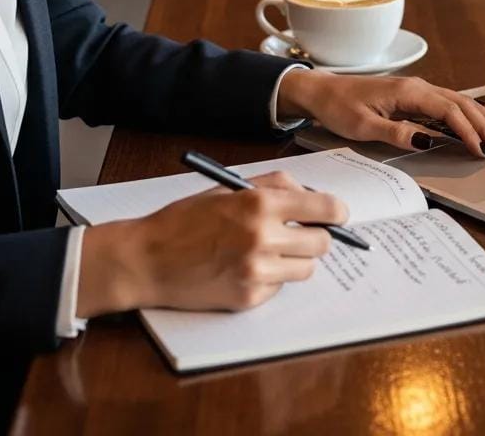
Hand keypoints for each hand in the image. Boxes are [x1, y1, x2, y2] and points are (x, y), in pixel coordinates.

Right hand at [77, 171, 346, 317]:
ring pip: (306, 269)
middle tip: (299, 234)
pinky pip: (279, 288)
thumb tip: (311, 196)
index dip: (337, 213)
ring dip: (295, 260)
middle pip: (322, 243)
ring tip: (268, 251)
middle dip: (315, 237)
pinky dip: (271, 279)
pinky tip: (244, 269)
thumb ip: (275, 186)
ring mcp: (256, 271)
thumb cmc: (186, 219)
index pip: (326, 210)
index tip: (337, 216)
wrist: (147, 259)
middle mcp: (263, 237)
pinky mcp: (247, 298)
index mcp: (261, 204)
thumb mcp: (230, 187)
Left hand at [279, 71, 484, 158]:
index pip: (449, 111)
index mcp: (409, 92)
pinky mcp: (413, 95)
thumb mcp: (363, 126)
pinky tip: (476, 119)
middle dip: (483, 124)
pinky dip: (466, 112)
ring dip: (480, 117)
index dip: (468, 131)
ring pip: (457, 101)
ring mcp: (417, 89)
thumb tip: (427, 140)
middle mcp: (418, 87)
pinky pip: (447, 102)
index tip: (480, 149)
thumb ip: (396, 132)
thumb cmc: (339, 106)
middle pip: (460, 104)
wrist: (321, 91)